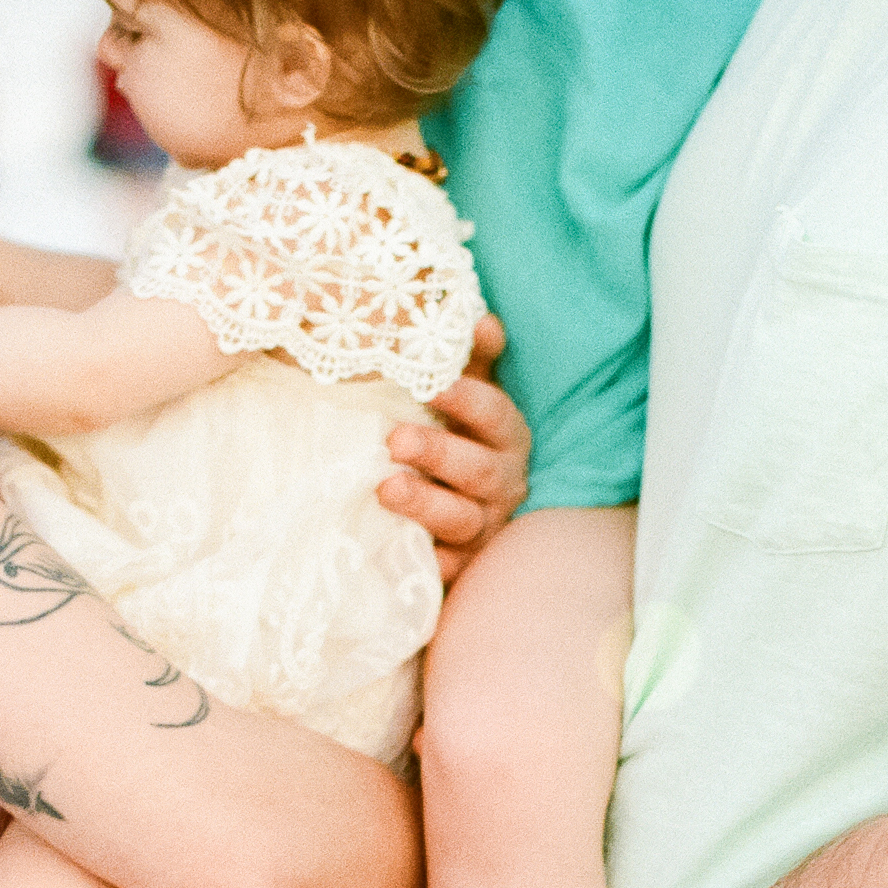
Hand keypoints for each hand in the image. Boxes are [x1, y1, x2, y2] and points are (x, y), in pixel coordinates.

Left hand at [380, 316, 530, 582]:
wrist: (442, 508)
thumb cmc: (448, 436)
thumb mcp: (458, 396)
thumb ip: (467, 359)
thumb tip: (479, 318)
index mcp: (504, 436)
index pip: (495, 414)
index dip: (468, 398)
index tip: (432, 382)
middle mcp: (502, 483)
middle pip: (479, 470)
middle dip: (439, 453)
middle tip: (394, 439)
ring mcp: (482, 528)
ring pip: (462, 520)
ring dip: (425, 504)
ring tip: (384, 489)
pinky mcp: (459, 565)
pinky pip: (446, 568)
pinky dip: (425, 560)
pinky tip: (394, 547)